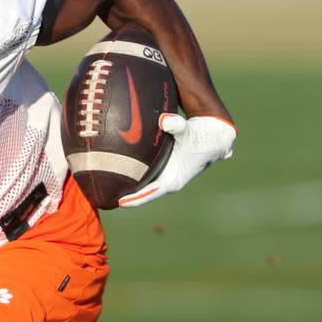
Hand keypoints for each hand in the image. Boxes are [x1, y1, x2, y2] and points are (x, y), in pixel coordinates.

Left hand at [118, 114, 235, 207]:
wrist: (216, 135)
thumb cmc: (201, 134)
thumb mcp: (188, 130)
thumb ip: (176, 126)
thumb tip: (164, 120)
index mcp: (173, 179)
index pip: (150, 193)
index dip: (135, 198)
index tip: (120, 202)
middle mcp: (169, 180)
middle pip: (143, 191)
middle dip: (126, 195)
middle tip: (105, 197)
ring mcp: (167, 175)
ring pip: (144, 184)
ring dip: (129, 187)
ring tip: (107, 188)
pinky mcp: (165, 168)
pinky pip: (146, 175)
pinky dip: (134, 176)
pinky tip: (118, 172)